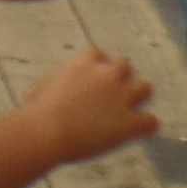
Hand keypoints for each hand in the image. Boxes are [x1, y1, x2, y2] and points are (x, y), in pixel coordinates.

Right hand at [21, 47, 158, 166]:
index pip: (100, 55)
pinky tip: (138, 132)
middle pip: (125, 66)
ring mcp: (121, 97)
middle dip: (121, 78)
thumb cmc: (36, 113)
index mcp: (84, 64)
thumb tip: (36, 93)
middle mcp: (106, 75)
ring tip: (130, 110)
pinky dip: (146, 126)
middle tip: (113, 94)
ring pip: (145, 87)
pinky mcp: (128, 122)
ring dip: (138, 97)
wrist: (46, 131)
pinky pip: (150, 121)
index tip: (94, 79)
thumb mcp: (39, 90)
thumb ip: (49, 85)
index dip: (99, 67)